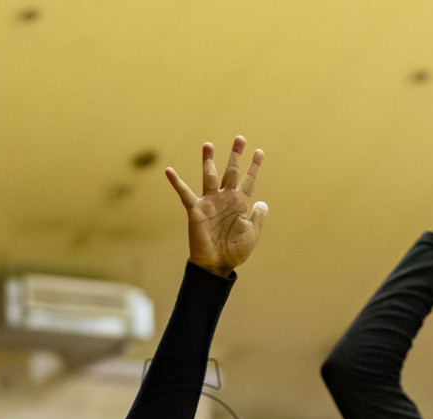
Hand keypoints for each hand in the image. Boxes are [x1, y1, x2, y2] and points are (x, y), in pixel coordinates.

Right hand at [166, 136, 267, 275]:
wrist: (217, 265)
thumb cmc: (235, 252)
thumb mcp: (252, 234)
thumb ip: (258, 217)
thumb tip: (263, 202)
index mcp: (239, 204)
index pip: (248, 180)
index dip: (254, 167)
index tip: (259, 151)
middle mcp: (224, 199)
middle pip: (230, 172)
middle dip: (235, 156)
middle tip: (240, 139)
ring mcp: (210, 203)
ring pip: (209, 176)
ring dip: (208, 161)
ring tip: (208, 144)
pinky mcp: (196, 210)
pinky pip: (185, 194)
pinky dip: (177, 183)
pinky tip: (169, 171)